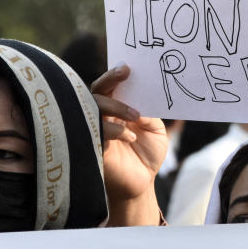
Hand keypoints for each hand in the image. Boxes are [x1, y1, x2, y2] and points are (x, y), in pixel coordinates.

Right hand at [92, 64, 166, 225]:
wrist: (143, 181)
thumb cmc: (147, 153)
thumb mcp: (155, 129)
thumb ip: (148, 113)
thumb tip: (140, 102)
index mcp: (117, 108)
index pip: (110, 86)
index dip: (115, 74)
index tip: (126, 67)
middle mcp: (103, 115)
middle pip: (97, 91)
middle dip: (110, 80)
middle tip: (125, 73)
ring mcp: (95, 129)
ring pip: (93, 107)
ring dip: (115, 106)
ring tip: (135, 116)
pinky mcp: (92, 146)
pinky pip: (95, 131)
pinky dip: (113, 130)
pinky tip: (129, 136)